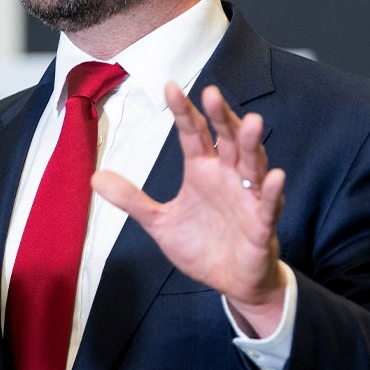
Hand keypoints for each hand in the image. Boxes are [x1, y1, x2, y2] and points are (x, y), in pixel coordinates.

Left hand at [93, 83, 287, 336]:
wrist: (229, 283)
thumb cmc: (201, 245)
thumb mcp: (160, 223)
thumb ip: (132, 200)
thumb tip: (94, 178)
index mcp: (202, 170)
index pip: (192, 134)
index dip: (183, 111)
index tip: (169, 86)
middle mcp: (227, 176)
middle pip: (226, 139)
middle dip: (221, 117)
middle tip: (211, 93)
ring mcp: (247, 198)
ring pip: (252, 164)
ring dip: (252, 144)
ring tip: (252, 122)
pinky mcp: (262, 224)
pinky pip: (268, 204)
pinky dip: (272, 190)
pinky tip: (275, 176)